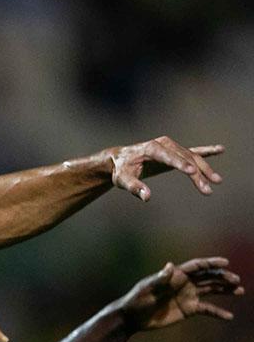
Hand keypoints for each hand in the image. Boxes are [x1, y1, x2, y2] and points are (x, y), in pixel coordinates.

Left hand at [106, 136, 222, 200]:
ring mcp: (171, 146)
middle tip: (207, 189)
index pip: (167, 156)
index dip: (179, 163)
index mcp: (150, 148)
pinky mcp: (175, 152)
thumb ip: (134, 187)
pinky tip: (220, 149)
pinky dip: (207, 151)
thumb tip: (147, 197)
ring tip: (216, 181)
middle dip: (196, 174)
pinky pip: (193, 151)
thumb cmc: (122, 170)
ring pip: (191, 157)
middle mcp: (163, 144)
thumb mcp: (123, 180)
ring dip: (204, 169)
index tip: (192, 171)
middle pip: (184, 159)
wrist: (121, 159)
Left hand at [118, 257, 243, 331]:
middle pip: (208, 277)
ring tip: (240, 290)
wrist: (133, 317)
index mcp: (175, 275)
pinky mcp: (188, 309)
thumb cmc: (137, 300)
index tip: (226, 263)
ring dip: (225, 290)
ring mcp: (187, 296)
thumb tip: (170, 265)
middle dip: (222, 277)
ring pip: (211, 290)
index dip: (211, 263)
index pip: (197, 266)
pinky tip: (229, 316)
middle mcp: (184, 283)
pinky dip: (218, 312)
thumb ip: (160, 278)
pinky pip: (207, 309)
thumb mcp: (147, 288)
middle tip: (236, 280)